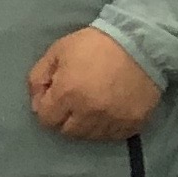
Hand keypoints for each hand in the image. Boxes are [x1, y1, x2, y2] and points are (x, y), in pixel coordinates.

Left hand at [28, 27, 161, 141]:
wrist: (141, 41)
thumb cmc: (95, 44)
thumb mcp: (58, 51)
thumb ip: (38, 78)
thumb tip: (36, 104)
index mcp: (67, 94)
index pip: (46, 120)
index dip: (48, 107)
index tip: (57, 96)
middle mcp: (89, 113)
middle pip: (67, 131)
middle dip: (67, 117)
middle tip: (76, 100)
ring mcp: (113, 120)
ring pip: (90, 136)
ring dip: (87, 123)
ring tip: (94, 105)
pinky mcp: (133, 123)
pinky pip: (114, 135)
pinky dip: (109, 126)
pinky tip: (111, 110)